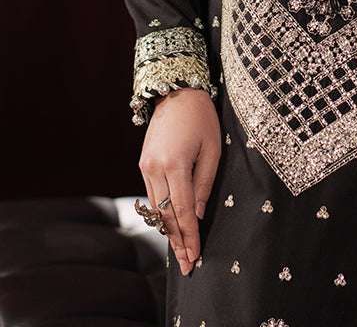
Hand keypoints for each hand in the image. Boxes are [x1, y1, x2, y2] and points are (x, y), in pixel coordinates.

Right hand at [139, 88, 220, 274]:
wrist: (176, 91)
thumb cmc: (202, 118)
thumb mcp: (212, 149)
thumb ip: (204, 183)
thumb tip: (198, 216)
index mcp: (174, 164)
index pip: (182, 209)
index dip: (189, 235)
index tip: (195, 256)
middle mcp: (155, 168)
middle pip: (166, 215)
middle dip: (177, 241)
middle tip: (187, 266)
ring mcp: (145, 166)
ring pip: (156, 208)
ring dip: (168, 231)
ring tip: (180, 253)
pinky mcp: (143, 164)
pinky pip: (153, 195)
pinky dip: (162, 213)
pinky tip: (170, 226)